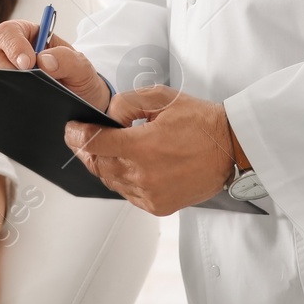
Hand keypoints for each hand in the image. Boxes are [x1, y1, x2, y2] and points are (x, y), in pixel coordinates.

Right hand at [0, 19, 111, 110]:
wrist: (83, 103)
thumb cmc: (80, 78)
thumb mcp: (82, 66)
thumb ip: (67, 59)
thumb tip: (43, 61)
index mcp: (29, 36)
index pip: (9, 31)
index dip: (13, 44)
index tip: (28, 62)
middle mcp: (13, 54)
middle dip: (6, 68)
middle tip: (24, 81)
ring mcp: (8, 75)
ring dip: (7, 85)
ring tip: (27, 95)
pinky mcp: (8, 94)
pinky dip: (6, 100)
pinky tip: (21, 106)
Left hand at [63, 86, 234, 215]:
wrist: (232, 148)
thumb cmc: (201, 121)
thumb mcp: (161, 97)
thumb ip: (126, 103)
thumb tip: (107, 118)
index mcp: (143, 146)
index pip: (94, 143)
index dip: (77, 135)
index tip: (71, 130)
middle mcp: (144, 175)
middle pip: (99, 164)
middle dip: (86, 150)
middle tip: (81, 139)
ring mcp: (151, 194)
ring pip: (111, 181)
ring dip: (104, 165)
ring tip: (104, 151)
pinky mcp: (159, 206)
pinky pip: (127, 194)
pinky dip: (122, 180)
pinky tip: (126, 166)